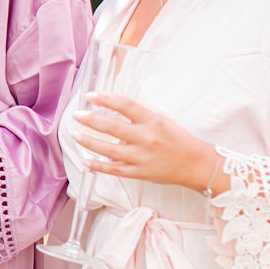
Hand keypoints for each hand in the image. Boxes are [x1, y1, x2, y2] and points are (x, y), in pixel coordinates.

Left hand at [75, 93, 216, 190]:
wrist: (194, 163)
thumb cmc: (176, 137)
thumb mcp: (161, 117)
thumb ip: (139, 109)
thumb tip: (113, 99)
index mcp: (153, 120)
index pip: (126, 105)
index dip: (106, 99)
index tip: (90, 96)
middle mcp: (147, 138)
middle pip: (113, 128)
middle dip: (91, 120)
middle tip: (76, 115)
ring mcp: (143, 157)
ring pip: (110, 150)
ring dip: (89, 142)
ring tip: (75, 134)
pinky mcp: (140, 173)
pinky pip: (115, 170)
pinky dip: (98, 166)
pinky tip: (85, 160)